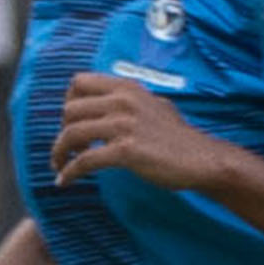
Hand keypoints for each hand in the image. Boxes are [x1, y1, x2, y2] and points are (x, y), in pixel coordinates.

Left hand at [50, 72, 226, 195]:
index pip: (79, 82)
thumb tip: (107, 105)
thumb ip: (130, 102)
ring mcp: (124, 125)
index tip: (73, 122)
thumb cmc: (180, 139)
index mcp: (127, 88)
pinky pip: (85, 160)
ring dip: (59, 153)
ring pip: (72, 134)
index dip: (69, 102)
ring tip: (60, 166)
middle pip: (70, 110)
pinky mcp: (126, 151)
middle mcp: (123, 101)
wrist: (204, 159)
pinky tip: (66, 181)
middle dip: (63, 131)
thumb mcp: (155, 106)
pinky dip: (70, 172)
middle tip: (69, 149)